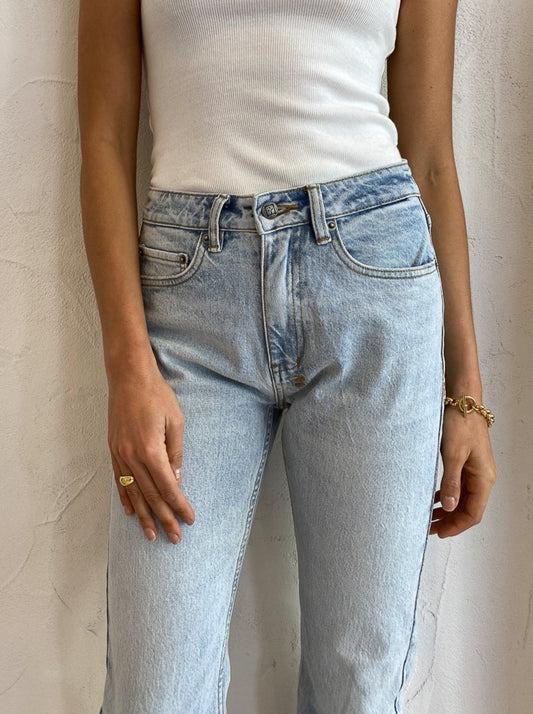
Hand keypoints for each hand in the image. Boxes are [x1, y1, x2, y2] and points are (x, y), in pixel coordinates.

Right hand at [107, 366, 194, 543]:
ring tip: (151, 535)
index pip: (167, 487)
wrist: (128, 377)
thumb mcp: (175, 422)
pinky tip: (130, 513)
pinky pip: (120, 481)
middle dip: (164, 518)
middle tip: (175, 538)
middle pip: (150, 495)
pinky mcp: (113, 450)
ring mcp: (120, 454)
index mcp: (151, 449)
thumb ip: (175, 453)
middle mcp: (132, 456)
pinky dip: (126, 498)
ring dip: (143, 516)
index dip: (179, 505)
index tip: (189, 519)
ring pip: (133, 493)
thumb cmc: (156, 395)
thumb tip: (175, 480)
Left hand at [430, 406, 496, 537]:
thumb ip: (451, 482)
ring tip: (430, 516)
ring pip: (463, 499)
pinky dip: (448, 495)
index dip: (456, 526)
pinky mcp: (467, 463)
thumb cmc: (459, 424)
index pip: (473, 513)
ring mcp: (475, 470)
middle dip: (450, 521)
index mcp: (484, 478)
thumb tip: (449, 508)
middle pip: (469, 508)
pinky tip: (435, 498)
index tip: (438, 532)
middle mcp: (483, 477)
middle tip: (430, 528)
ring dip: (448, 509)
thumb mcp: (452, 455)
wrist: (462, 402)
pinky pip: (459, 487)